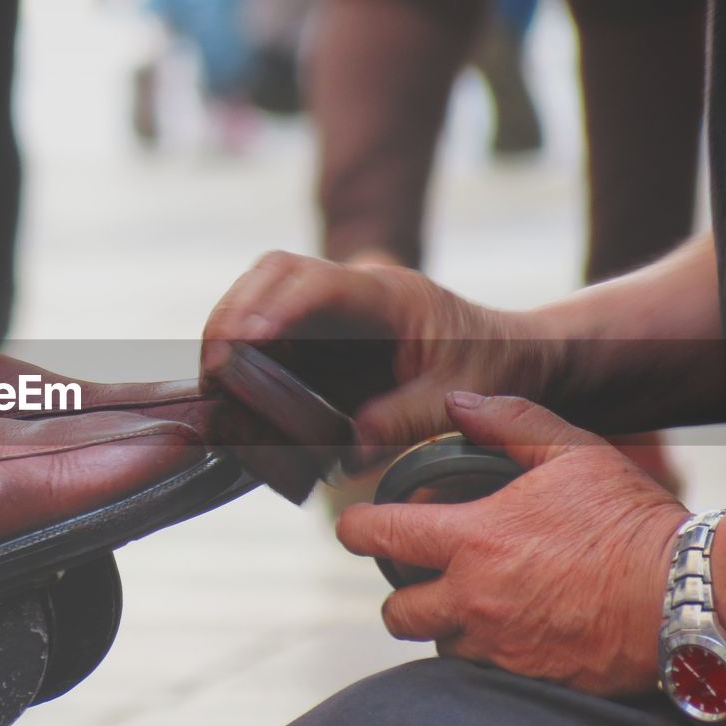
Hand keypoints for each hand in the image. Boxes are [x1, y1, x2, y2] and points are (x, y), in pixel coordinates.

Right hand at [202, 252, 558, 467]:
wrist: (511, 352)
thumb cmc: (492, 366)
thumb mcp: (458, 397)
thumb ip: (407, 420)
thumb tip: (350, 452)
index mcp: (389, 295)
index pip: (316, 284)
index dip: (272, 309)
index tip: (243, 342)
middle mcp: (353, 288)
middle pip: (272, 272)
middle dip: (234, 312)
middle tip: (214, 366)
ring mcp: (333, 304)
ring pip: (261, 291)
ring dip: (231, 326)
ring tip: (215, 379)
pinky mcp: (322, 327)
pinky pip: (269, 323)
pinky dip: (244, 348)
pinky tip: (235, 385)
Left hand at [336, 393, 687, 695]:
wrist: (686, 596)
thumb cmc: (630, 520)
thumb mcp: (572, 451)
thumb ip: (508, 421)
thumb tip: (457, 402)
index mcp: (472, 540)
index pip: (377, 537)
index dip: (355, 528)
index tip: (356, 526)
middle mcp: (473, 599)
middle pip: (395, 612)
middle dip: (399, 593)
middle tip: (421, 576)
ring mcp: (498, 645)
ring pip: (438, 644)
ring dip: (444, 625)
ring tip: (473, 601)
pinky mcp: (527, 679)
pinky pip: (483, 672)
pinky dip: (485, 652)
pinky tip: (512, 627)